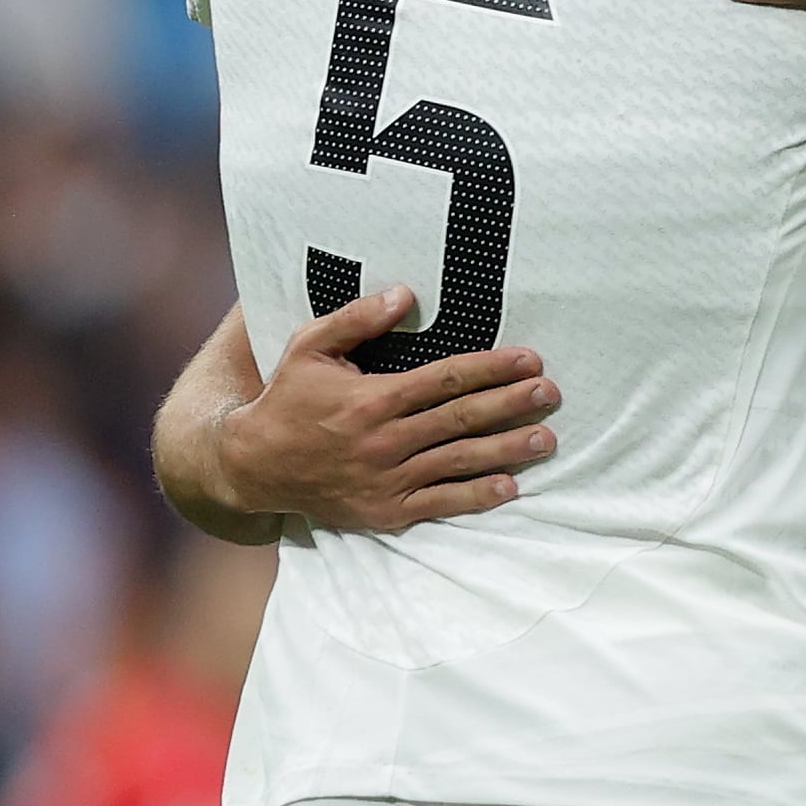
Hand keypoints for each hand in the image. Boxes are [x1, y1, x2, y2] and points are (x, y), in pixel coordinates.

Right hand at [215, 285, 558, 530]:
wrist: (253, 467)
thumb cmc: (287, 399)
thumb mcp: (308, 347)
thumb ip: (357, 319)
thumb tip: (406, 294)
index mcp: (370, 399)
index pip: (444, 379)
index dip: (491, 368)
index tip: (529, 360)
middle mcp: (382, 441)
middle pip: (460, 419)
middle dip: (511, 404)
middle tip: (551, 393)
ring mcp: (385, 479)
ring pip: (458, 461)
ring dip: (506, 450)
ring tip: (546, 438)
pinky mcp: (385, 510)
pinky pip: (439, 503)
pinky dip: (476, 496)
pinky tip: (510, 486)